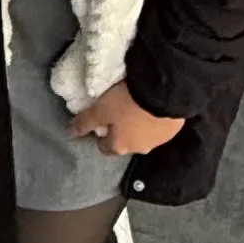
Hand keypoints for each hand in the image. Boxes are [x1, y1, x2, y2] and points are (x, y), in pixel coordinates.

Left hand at [70, 80, 187, 158]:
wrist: (164, 93)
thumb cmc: (128, 103)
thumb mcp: (101, 109)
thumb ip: (85, 122)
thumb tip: (70, 134)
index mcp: (119, 146)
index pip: (104, 147)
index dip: (100, 134)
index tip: (101, 121)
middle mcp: (139, 149)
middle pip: (125, 143)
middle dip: (122, 131)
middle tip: (120, 110)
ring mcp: (158, 141)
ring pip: (144, 136)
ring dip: (140, 126)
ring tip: (138, 106)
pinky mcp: (173, 130)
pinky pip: (160, 127)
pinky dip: (156, 119)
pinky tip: (154, 106)